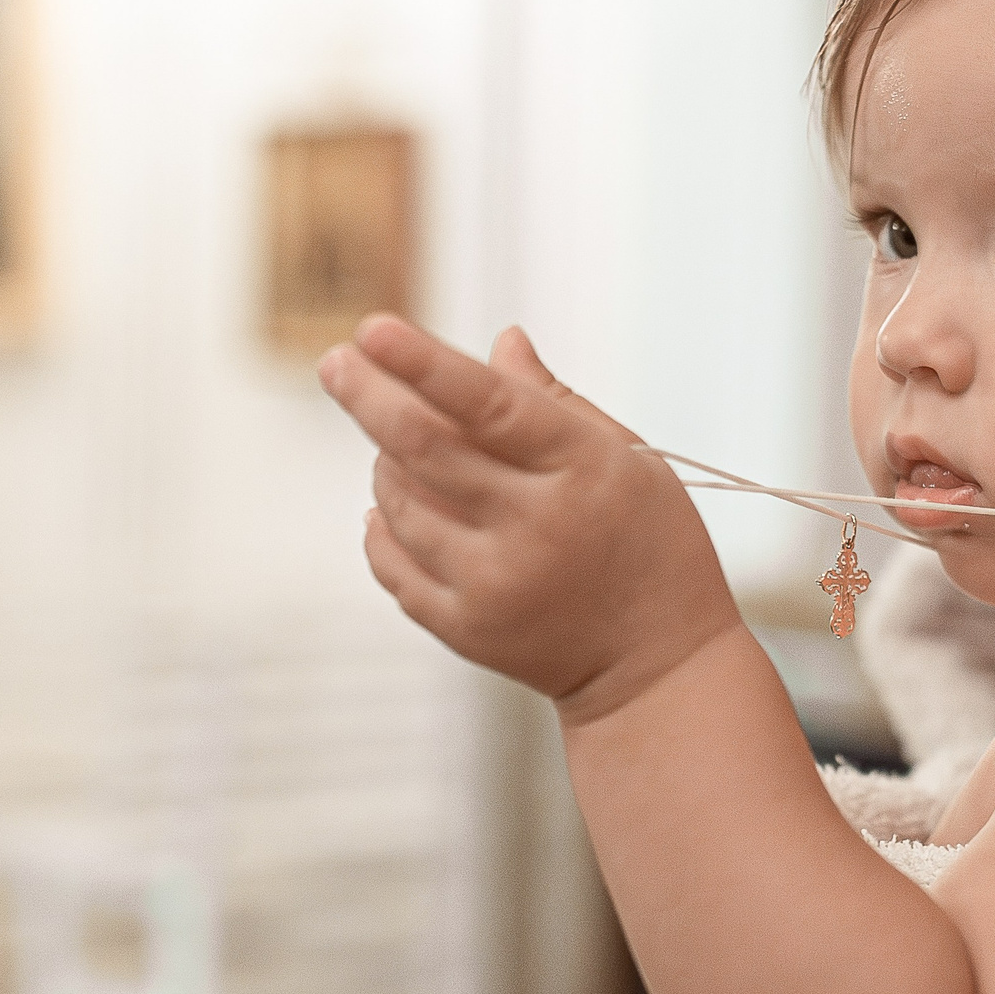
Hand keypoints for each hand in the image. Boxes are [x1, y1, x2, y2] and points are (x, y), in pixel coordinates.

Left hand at [319, 314, 737, 722]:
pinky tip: (392, 508)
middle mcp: (536, 527)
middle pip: (425, 447)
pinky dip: (381, 526)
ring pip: (399, 501)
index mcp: (585, 471)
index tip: (371, 328)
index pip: (490, 406)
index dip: (425, 364)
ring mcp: (495, 583)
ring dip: (385, 463)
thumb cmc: (652, 545)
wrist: (658, 665)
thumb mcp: (631, 462)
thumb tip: (501, 341)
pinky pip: (392, 563)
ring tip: (398, 449)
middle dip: (369, 396)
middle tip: (336, 363)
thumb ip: (558, 403)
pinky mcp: (466, 629)